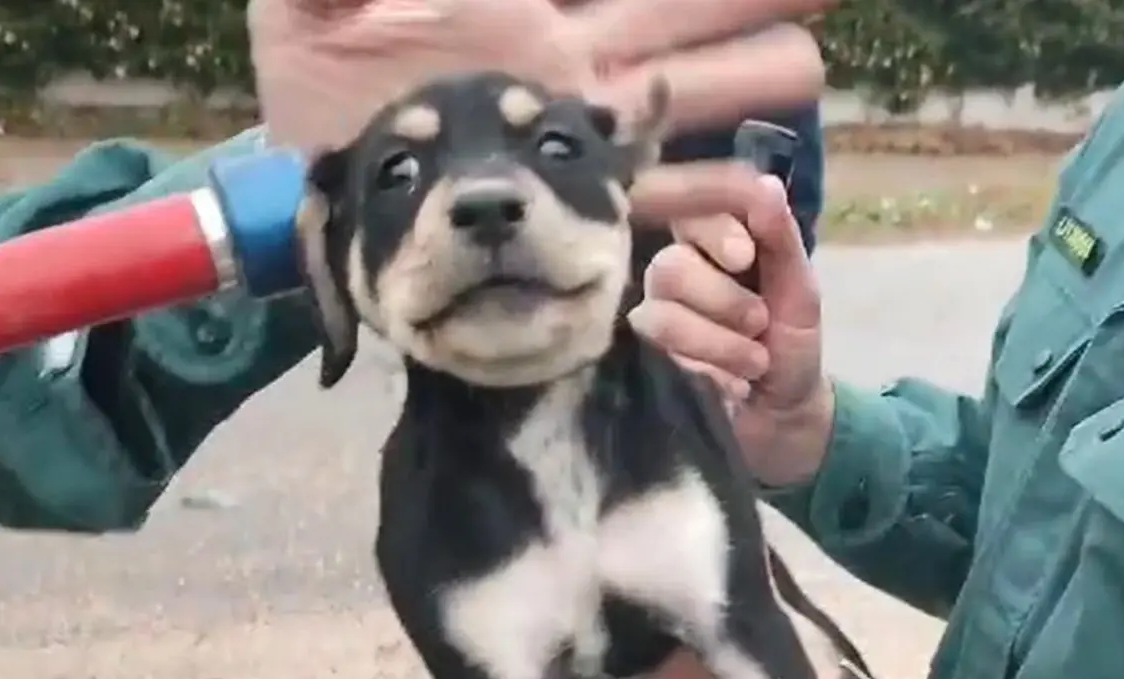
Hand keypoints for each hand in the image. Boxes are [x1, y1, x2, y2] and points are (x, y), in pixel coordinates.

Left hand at [246, 0, 824, 224]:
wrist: (310, 193)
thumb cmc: (310, 95)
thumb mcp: (310, 15)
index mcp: (527, 16)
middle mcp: (576, 69)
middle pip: (686, 19)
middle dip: (749, 0)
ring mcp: (585, 144)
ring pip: (694, 102)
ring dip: (749, 79)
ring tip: (812, 64)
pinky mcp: (578, 212)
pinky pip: (660, 200)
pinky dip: (709, 197)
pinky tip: (757, 202)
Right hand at [629, 176, 833, 485]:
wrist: (782, 413)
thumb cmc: (790, 342)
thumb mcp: (800, 290)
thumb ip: (780, 238)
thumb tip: (765, 184)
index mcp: (714, 239)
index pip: (688, 203)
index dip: (709, 226)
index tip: (743, 255)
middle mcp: (675, 266)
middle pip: (672, 264)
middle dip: (725, 300)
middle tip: (760, 323)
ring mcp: (654, 309)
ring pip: (662, 310)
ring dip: (722, 342)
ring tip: (754, 362)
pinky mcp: (644, 352)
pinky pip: (661, 347)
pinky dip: (710, 367)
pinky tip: (730, 382)